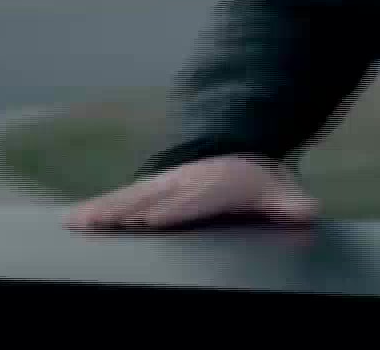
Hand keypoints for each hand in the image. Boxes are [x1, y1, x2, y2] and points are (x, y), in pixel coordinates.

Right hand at [62, 155, 320, 231]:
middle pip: (151, 198)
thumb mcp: (278, 190)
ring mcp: (160, 186)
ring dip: (103, 210)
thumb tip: (307, 213)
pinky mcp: (146, 194)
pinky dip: (95, 209)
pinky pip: (118, 201)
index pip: (191, 199)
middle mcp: (181, 182)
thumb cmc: (256, 182)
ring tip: (78, 223)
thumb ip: (289, 204)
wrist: (236, 156)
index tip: (154, 221)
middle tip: (103, 224)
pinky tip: (73, 222)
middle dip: (128, 211)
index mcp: (212, 183)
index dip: (173, 210)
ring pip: (128, 199)